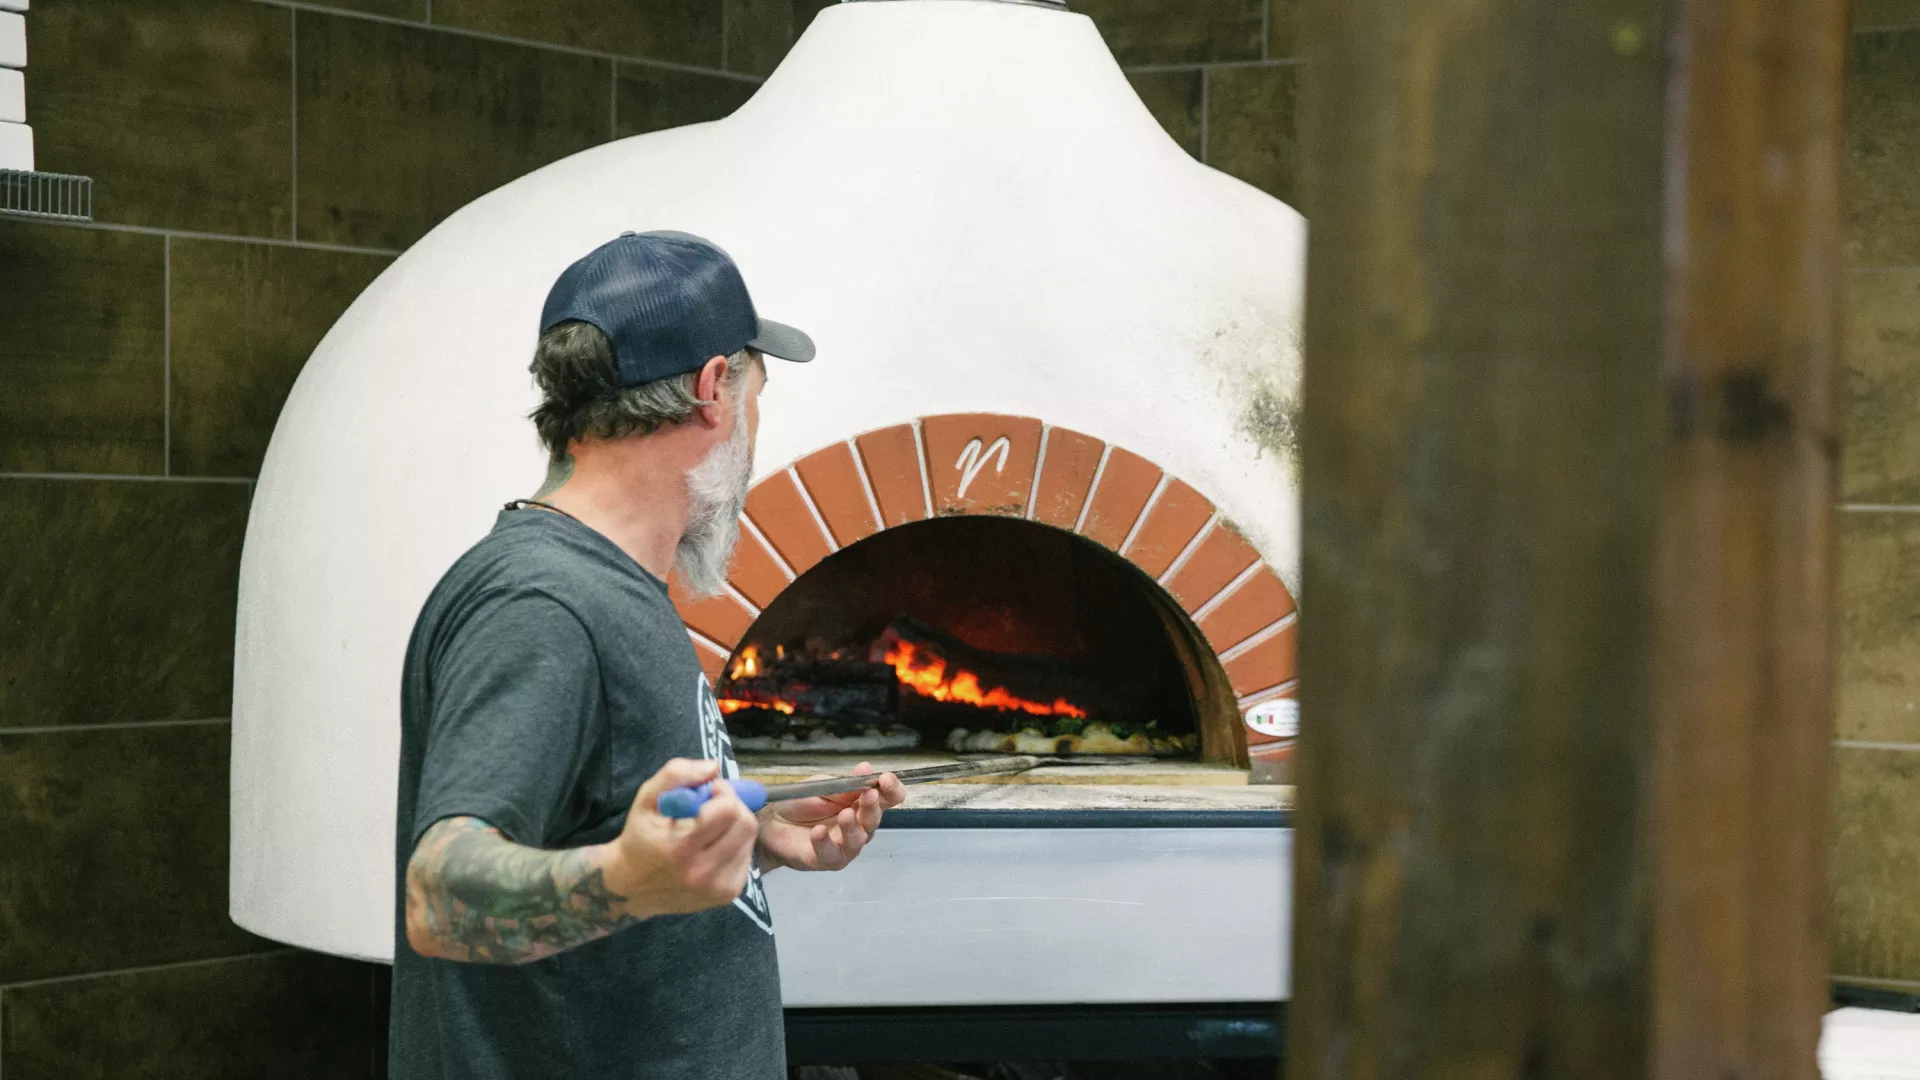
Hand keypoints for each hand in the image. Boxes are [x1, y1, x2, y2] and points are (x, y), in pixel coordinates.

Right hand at [599, 758, 759, 917]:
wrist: (632, 886)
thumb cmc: (640, 837)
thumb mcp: (647, 799)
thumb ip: (676, 774)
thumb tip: (713, 767)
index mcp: (680, 849)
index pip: (727, 811)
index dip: (721, 792)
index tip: (708, 792)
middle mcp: (702, 873)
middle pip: (745, 824)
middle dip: (733, 806)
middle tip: (714, 806)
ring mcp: (717, 888)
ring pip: (749, 839)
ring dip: (735, 825)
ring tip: (712, 827)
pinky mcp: (727, 895)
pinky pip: (746, 856)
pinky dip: (735, 845)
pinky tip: (715, 846)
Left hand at [756, 762, 906, 871]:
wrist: (771, 821)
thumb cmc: (800, 802)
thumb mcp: (824, 787)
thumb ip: (846, 784)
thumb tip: (867, 768)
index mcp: (861, 803)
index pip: (887, 798)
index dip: (892, 789)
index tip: (886, 779)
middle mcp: (858, 826)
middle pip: (875, 820)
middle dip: (873, 807)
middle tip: (869, 795)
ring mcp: (844, 845)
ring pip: (858, 840)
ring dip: (853, 827)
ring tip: (844, 815)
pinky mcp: (826, 860)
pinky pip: (832, 855)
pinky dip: (825, 843)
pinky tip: (817, 832)